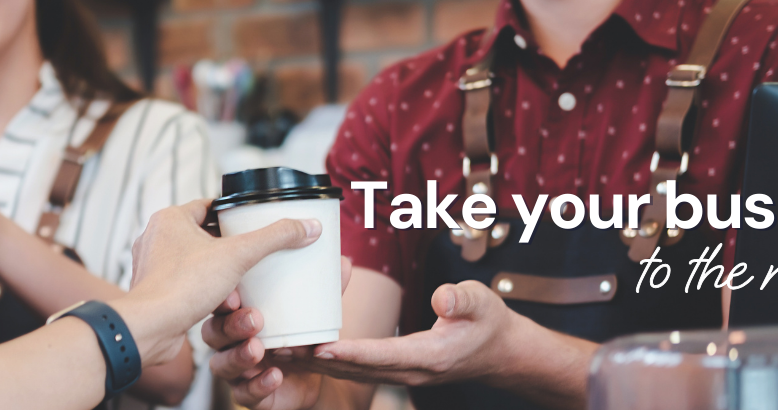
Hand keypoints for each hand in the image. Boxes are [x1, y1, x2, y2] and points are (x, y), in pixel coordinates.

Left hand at [115, 199, 322, 366]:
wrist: (151, 328)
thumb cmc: (182, 286)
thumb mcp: (238, 256)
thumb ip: (274, 238)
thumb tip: (308, 226)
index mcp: (170, 218)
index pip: (209, 206)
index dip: (234, 213)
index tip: (254, 222)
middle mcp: (157, 238)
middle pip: (205, 234)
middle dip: (231, 247)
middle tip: (254, 253)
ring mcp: (153, 266)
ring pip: (196, 262)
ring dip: (220, 272)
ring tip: (242, 281)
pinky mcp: (155, 291)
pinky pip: (187, 284)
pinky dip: (206, 291)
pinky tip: (225, 301)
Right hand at [203, 258, 352, 409]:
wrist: (313, 379)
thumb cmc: (301, 336)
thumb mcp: (313, 314)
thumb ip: (324, 292)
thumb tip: (344, 262)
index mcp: (239, 316)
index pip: (221, 304)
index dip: (221, 299)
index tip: (235, 294)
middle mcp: (230, 343)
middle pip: (213, 333)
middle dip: (230, 326)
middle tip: (254, 320)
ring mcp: (236, 371)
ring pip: (221, 365)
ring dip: (238, 356)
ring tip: (258, 349)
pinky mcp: (248, 395)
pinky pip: (244, 394)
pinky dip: (258, 385)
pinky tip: (274, 376)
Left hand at [291, 280, 520, 386]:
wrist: (499, 351)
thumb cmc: (489, 322)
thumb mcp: (483, 302)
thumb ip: (462, 300)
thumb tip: (443, 299)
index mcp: (431, 355)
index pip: (385, 355)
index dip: (353, 352)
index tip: (322, 346)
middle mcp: (411, 371)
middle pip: (357, 369)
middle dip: (319, 361)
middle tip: (283, 349)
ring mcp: (402, 374)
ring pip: (350, 373)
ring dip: (316, 364)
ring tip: (278, 351)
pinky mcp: (395, 370)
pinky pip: (355, 369)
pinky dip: (328, 363)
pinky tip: (302, 352)